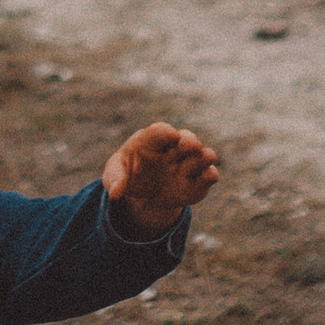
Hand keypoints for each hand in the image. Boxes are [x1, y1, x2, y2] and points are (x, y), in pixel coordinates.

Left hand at [104, 118, 220, 234]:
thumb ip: (115, 180)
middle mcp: (173, 149)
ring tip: (206, 157)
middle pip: (186, 138)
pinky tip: (208, 177)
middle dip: (189, 140)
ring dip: (205, 156)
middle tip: (191, 145)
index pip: (159, 131)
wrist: (144, 189)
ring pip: (202, 155)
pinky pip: (209, 176)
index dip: (166, 132)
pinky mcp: (197, 182)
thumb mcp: (115, 174)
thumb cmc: (128, 172)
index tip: (172, 135)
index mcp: (151, 140)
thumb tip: (115, 193)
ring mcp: (187, 164)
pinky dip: (210, 175)